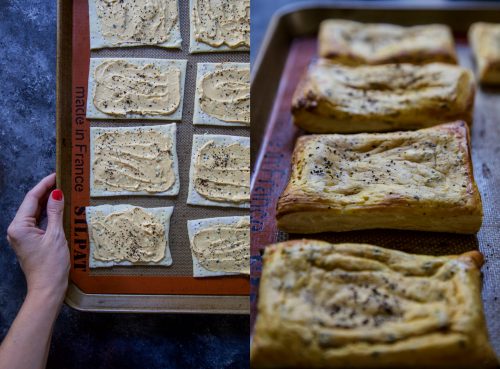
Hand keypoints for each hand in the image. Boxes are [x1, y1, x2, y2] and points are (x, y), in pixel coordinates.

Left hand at [6, 173, 69, 300]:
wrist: (47, 289)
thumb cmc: (51, 264)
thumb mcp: (56, 235)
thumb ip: (55, 212)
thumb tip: (56, 193)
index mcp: (19, 226)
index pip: (31, 198)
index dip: (45, 184)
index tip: (57, 174)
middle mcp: (17, 229)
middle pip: (31, 204)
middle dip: (46, 191)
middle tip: (63, 180)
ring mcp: (22, 236)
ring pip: (35, 213)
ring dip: (48, 202)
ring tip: (64, 190)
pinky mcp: (30, 241)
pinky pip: (38, 222)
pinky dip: (48, 214)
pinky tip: (59, 208)